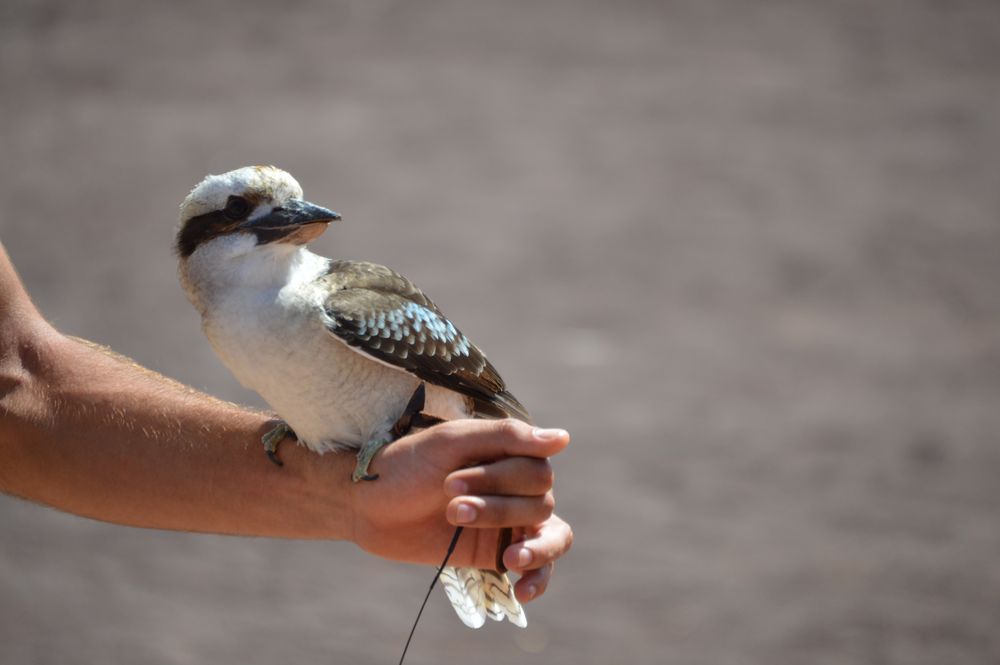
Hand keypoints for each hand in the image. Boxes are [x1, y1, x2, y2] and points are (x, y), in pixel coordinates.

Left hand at [348, 418, 571, 601]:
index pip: (537, 469)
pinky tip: (524, 591)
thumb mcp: (452, 441)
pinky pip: (539, 568)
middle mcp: (516, 486)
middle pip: (541, 501)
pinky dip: (540, 579)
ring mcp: (510, 521)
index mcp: (510, 453)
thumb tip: (564, 439)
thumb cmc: (408, 465)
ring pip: (548, 533)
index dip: (500, 479)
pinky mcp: (498, 553)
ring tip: (505, 556)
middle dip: (497, 507)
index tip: (449, 482)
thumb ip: (507, 437)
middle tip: (450, 505)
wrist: (369, 506)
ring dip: (524, 543)